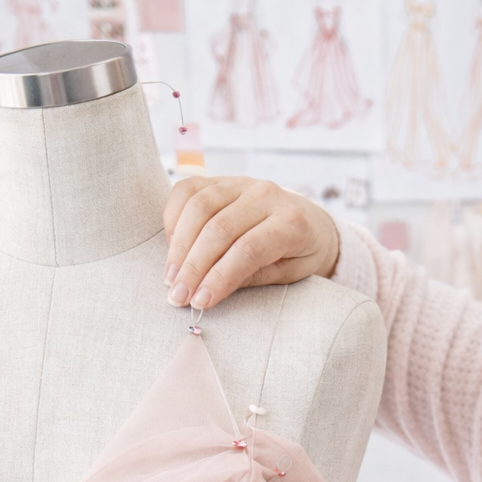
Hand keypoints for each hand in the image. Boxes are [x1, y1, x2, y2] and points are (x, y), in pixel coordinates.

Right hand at [162, 177, 340, 310]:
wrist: (310, 221)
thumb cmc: (299, 253)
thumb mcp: (288, 274)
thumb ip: (253, 277)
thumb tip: (209, 289)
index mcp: (291, 222)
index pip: (247, 250)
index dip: (219, 277)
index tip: (200, 301)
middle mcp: (266, 195)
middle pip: (219, 229)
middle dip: (193, 267)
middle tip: (178, 296)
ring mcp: (241, 183)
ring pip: (199, 207)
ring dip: (179, 246)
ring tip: (171, 278)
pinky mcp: (221, 179)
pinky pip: (187, 191)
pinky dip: (174, 219)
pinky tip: (172, 247)